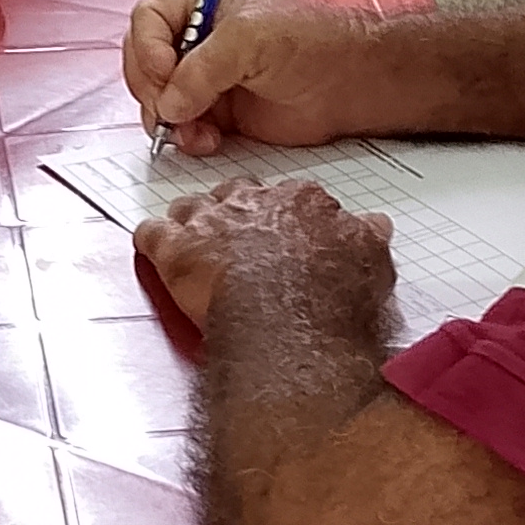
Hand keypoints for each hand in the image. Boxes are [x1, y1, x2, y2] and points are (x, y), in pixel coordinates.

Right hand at [125, 0, 382, 157]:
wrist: (348, 85)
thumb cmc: (310, 43)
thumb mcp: (251, 39)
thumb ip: (203, 69)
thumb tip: (168, 104)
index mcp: (201, 2)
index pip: (148, 18)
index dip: (148, 47)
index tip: (165, 73)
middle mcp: (195, 38)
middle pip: (143, 61)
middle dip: (152, 89)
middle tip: (171, 109)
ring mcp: (202, 77)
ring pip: (157, 98)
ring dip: (168, 119)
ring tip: (195, 130)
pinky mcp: (214, 112)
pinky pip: (179, 126)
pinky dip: (186, 137)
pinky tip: (208, 140)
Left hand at [134, 177, 395, 332]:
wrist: (294, 329)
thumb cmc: (330, 300)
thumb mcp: (369, 260)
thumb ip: (366, 235)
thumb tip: (374, 223)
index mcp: (300, 199)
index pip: (285, 196)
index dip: (279, 218)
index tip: (279, 234)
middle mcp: (252, 201)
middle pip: (235, 195)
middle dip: (233, 215)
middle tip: (236, 241)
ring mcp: (210, 222)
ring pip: (190, 207)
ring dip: (191, 224)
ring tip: (192, 244)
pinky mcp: (176, 251)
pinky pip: (151, 233)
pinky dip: (151, 242)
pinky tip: (153, 248)